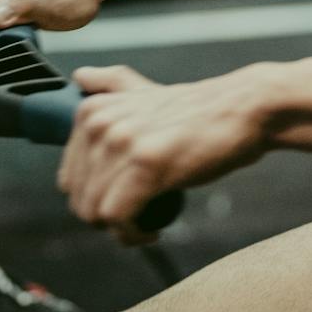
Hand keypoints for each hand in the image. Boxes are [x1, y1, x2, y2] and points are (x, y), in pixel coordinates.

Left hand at [58, 65, 272, 243]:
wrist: (242, 109)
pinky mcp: (145, 165)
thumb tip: (80, 76)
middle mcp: (100, 124)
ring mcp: (122, 142)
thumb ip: (110, 85)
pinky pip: (118, 219)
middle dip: (106, 219)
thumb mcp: (145, 91)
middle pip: (80, 200)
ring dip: (121, 230)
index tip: (122, 201)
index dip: (95, 199)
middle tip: (137, 217)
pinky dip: (133, 234)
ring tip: (148, 222)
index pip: (69, 179)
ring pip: (96, 213)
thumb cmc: (198, 111)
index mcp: (92, 110)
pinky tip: (154, 228)